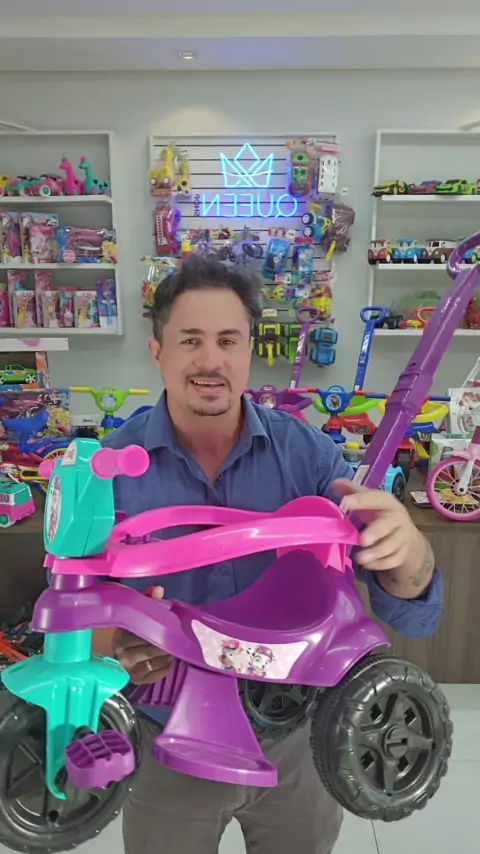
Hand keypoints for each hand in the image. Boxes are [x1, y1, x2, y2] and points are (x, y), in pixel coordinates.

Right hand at [113, 587, 173, 684]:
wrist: (109, 658)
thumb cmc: (124, 633)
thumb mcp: (133, 615)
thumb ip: (146, 601)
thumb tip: (159, 589)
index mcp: (120, 636)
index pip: (145, 633)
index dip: (160, 628)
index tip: (171, 625)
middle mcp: (122, 655)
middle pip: (152, 648)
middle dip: (166, 642)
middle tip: (176, 637)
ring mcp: (128, 670)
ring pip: (155, 661)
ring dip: (168, 654)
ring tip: (174, 648)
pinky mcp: (136, 681)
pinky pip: (155, 674)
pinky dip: (165, 667)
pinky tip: (169, 660)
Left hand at [334, 479, 434, 598]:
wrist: (405, 534)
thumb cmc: (380, 514)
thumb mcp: (369, 501)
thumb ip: (352, 492)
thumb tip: (334, 484)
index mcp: (387, 502)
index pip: (375, 498)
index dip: (360, 500)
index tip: (344, 503)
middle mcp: (398, 518)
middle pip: (388, 524)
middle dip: (376, 532)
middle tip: (362, 540)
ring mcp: (403, 536)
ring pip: (392, 545)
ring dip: (376, 552)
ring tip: (360, 558)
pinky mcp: (403, 553)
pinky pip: (394, 560)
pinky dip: (381, 564)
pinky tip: (368, 565)